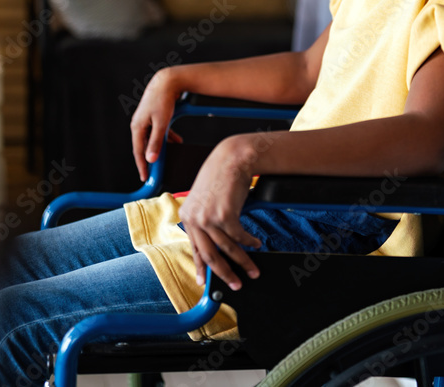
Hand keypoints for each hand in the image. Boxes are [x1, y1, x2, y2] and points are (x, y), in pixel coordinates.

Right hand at [130, 69, 183, 181]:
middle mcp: (139, 124)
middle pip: (144, 146)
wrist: (167, 81)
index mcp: (137, 127)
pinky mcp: (153, 116)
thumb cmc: (163, 100)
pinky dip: (167, 137)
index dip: (142, 166)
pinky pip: (158, 131)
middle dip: (152, 158)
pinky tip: (177, 141)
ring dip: (162, 147)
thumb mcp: (161, 123)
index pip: (138, 152)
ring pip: (153, 139)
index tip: (145, 178)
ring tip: (170, 156)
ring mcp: (146, 120)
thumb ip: (156, 142)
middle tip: (156, 172)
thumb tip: (150, 159)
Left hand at [178, 135, 262, 290]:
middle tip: (236, 284)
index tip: (204, 281)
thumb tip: (216, 243)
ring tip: (253, 269)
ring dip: (243, 261)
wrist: (231, 159)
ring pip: (227, 249)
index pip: (194, 248)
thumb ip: (205, 219)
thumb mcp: (205, 199)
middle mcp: (194, 219)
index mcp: (187, 216)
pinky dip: (250, 242)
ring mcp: (209, 218)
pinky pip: (240, 237)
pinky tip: (256, 243)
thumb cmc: (220, 176)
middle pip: (210, 255)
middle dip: (225, 273)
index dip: (201, 267)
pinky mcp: (225, 215)